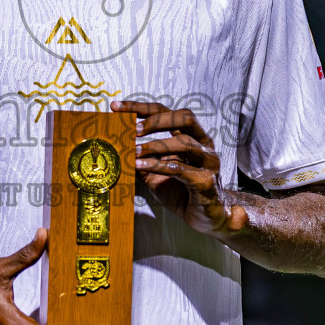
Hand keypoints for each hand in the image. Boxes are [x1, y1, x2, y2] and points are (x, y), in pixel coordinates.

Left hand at [113, 99, 248, 237]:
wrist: (206, 217)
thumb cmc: (181, 191)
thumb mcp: (156, 172)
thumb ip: (141, 158)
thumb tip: (115, 147)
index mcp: (192, 135)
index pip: (166, 111)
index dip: (141, 107)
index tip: (116, 108)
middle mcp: (204, 143)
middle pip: (184, 117)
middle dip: (155, 120)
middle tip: (132, 129)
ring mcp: (208, 161)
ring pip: (184, 143)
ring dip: (154, 146)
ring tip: (133, 151)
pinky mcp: (206, 181)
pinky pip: (180, 168)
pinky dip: (157, 165)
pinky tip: (140, 166)